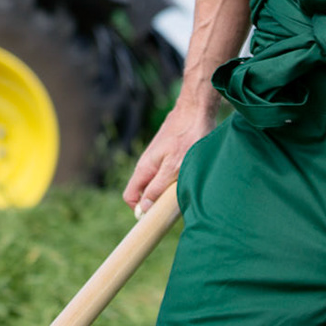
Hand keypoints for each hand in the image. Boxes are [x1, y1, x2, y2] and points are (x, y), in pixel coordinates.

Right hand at [122, 98, 215, 214]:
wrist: (195, 109)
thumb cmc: (187, 137)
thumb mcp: (173, 168)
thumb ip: (157, 187)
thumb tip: (143, 208)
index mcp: (144, 169)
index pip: (130, 196)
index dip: (139, 209)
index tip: (155, 216)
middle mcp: (147, 164)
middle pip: (143, 190)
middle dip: (155, 202)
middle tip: (174, 206)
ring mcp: (157, 158)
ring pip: (155, 182)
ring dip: (166, 191)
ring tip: (183, 191)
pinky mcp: (168, 153)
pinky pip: (165, 173)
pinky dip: (173, 180)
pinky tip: (188, 178)